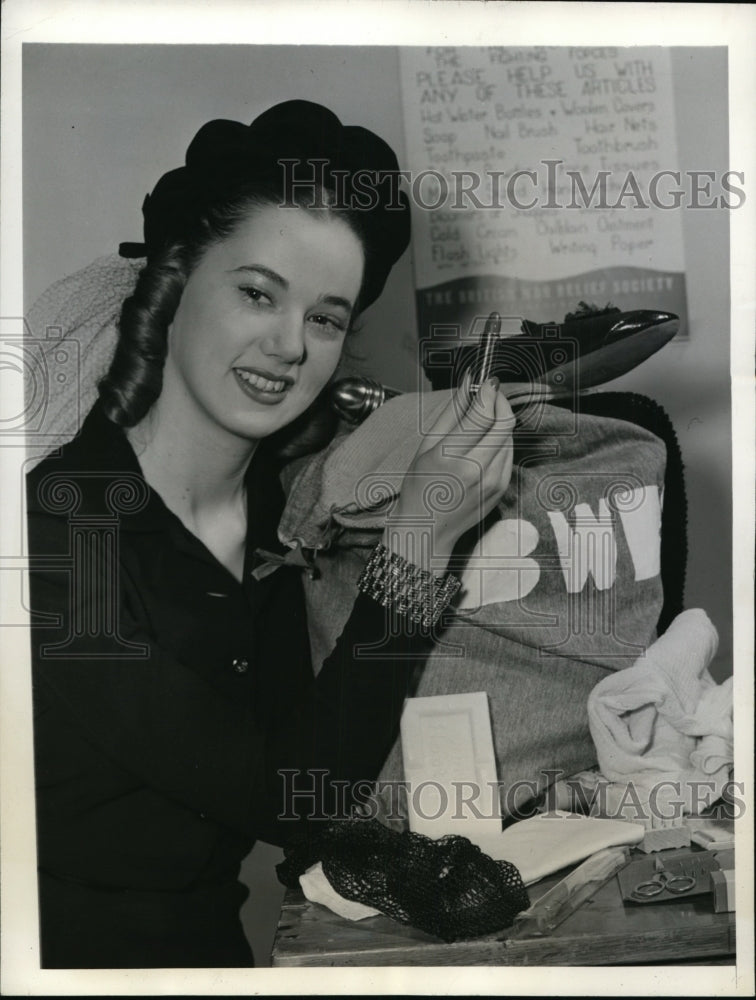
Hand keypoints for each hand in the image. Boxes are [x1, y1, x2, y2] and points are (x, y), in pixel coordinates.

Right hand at [383, 371, 515, 572]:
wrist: (427, 530)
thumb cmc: (420, 488)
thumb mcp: (426, 446)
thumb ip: (451, 413)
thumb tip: (469, 383)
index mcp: (452, 457)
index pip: (483, 414)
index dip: (489, 392)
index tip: (488, 381)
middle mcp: (477, 469)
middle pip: (504, 422)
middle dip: (501, 402)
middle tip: (491, 394)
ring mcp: (493, 481)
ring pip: (510, 436)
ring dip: (501, 421)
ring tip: (482, 420)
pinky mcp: (502, 488)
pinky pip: (509, 453)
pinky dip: (502, 441)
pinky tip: (485, 443)